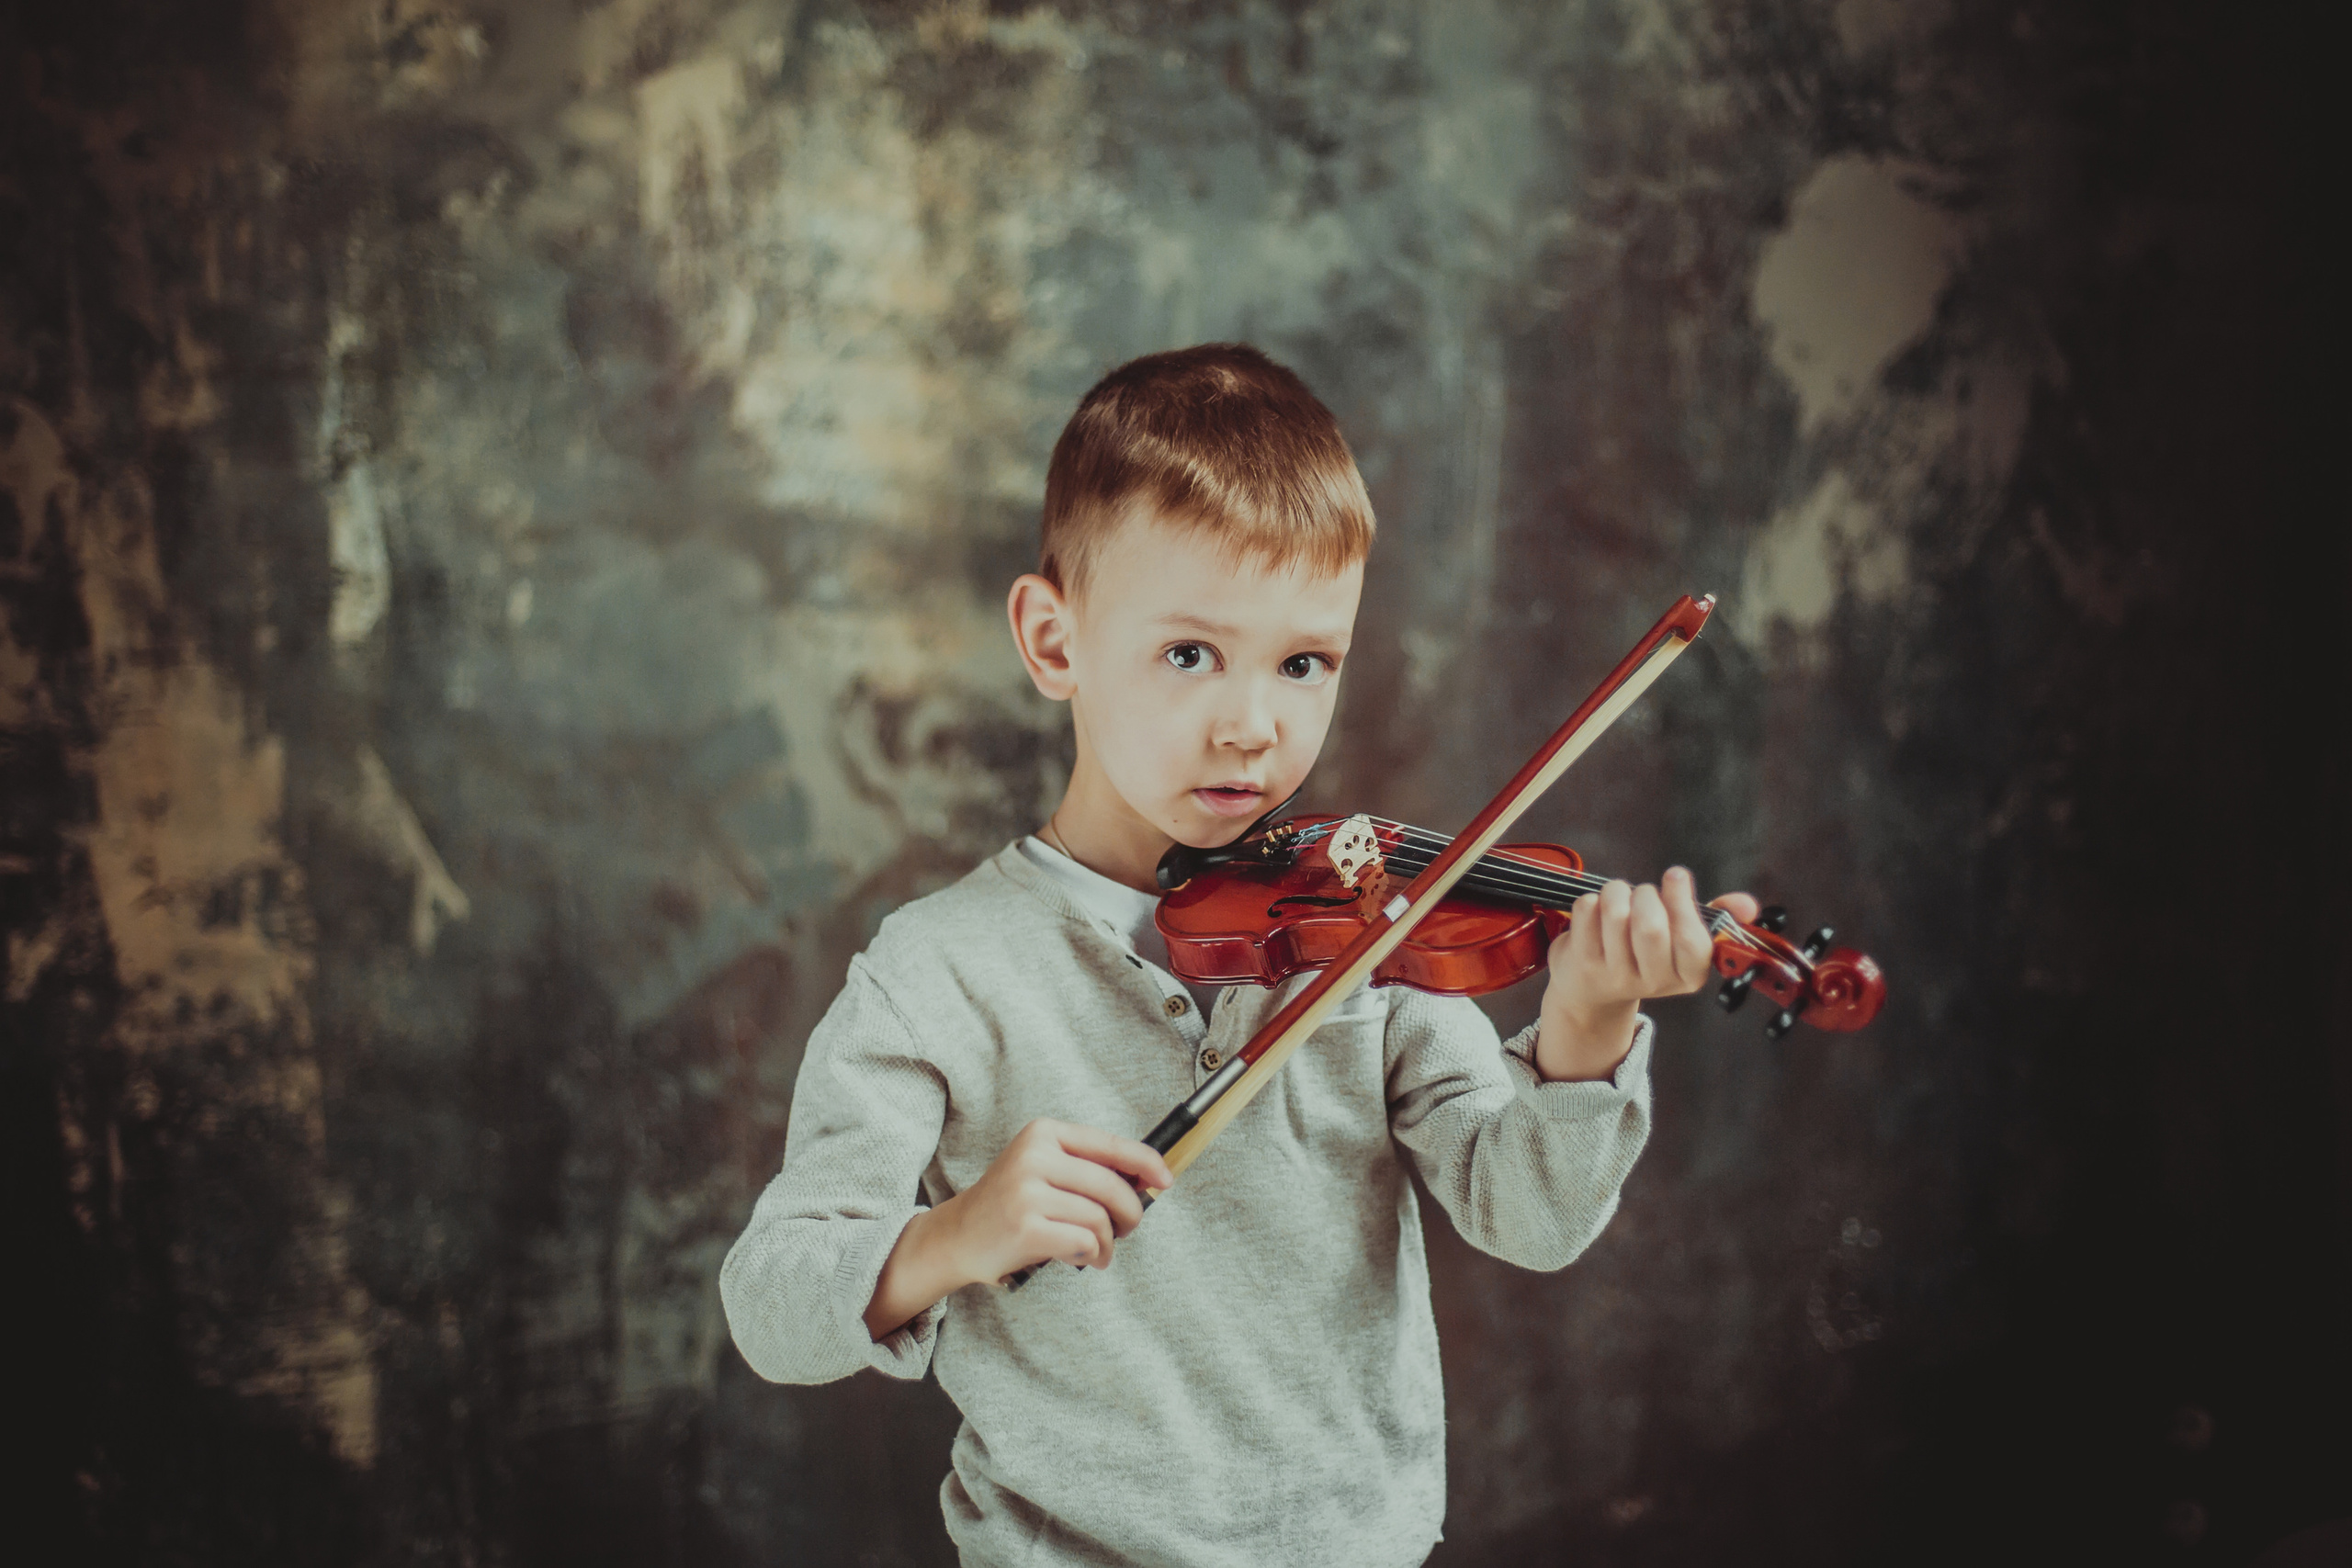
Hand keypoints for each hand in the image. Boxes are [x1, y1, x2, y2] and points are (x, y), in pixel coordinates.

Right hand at [864, 1119, 1174, 1337]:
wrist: (957, 1236)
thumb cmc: (1012, 1205)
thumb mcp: (1043, 1170)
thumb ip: (1087, 1169)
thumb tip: (1147, 1180)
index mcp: (1043, 1134)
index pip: (1109, 1144)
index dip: (1145, 1163)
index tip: (1165, 1180)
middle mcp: (1034, 1156)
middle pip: (1111, 1186)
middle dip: (1130, 1214)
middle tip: (1126, 1229)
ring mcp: (1027, 1192)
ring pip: (1100, 1219)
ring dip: (1109, 1243)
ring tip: (1099, 1251)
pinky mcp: (1025, 1227)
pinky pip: (1084, 1242)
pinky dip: (1092, 1255)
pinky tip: (1083, 1259)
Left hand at [1534, 867, 1759, 1081]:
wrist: (1592, 990)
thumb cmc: (1643, 951)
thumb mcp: (1682, 939)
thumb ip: (1716, 916)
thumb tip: (1748, 904)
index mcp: (1688, 976)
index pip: (1692, 942)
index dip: (1682, 902)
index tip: (1676, 876)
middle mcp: (1653, 982)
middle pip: (1650, 925)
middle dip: (1646, 894)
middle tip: (1643, 893)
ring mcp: (1614, 975)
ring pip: (1615, 912)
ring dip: (1617, 891)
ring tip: (1619, 897)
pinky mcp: (1582, 963)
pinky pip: (1587, 911)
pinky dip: (1592, 899)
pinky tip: (1596, 913)